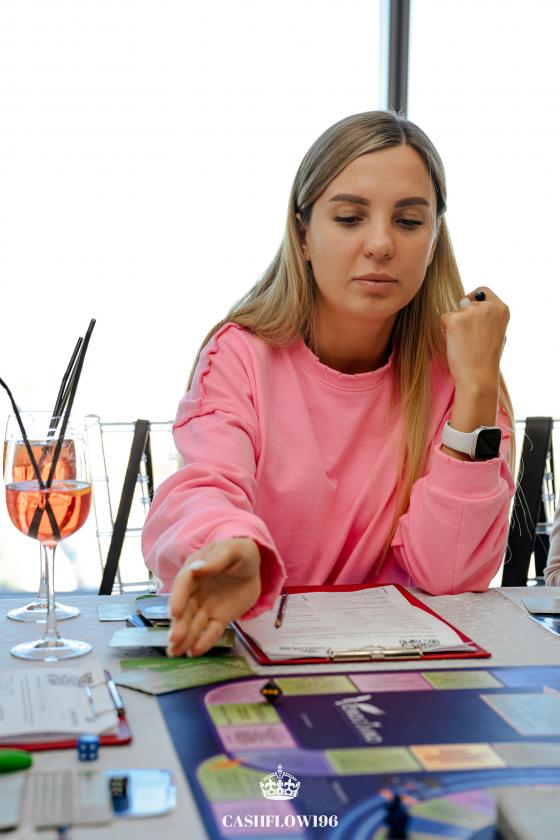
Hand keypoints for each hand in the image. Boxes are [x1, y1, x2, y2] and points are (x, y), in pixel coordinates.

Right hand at [167, 538, 260, 656]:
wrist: (252, 566)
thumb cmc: (239, 552)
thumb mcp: (232, 550)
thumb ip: (216, 559)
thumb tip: (196, 569)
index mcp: (195, 571)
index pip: (183, 585)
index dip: (177, 598)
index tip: (174, 613)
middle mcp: (195, 592)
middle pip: (185, 610)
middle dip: (179, 625)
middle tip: (173, 640)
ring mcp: (206, 606)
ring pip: (194, 624)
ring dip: (185, 638)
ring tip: (176, 653)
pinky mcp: (219, 618)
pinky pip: (211, 631)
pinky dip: (205, 641)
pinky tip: (196, 651)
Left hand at [440, 286, 508, 393]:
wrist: (478, 376)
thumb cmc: (487, 359)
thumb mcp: (498, 333)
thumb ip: (490, 317)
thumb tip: (473, 304)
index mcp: (502, 309)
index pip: (482, 291)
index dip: (473, 298)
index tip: (467, 306)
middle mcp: (488, 306)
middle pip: (465, 303)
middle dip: (462, 318)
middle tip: (469, 339)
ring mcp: (471, 312)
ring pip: (454, 312)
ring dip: (454, 325)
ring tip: (464, 344)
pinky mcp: (455, 319)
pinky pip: (444, 319)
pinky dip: (445, 331)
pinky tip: (456, 344)